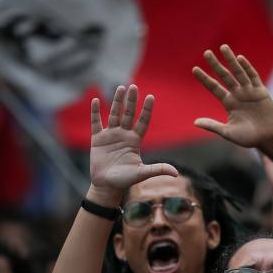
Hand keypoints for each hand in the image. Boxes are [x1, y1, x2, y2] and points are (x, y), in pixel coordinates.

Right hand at [88, 85, 176, 204]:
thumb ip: (158, 169)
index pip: (142, 122)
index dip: (146, 110)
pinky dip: (96, 112)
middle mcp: (124, 135)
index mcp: (135, 141)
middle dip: (132, 101)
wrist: (107, 186)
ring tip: (121, 88)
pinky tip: (96, 100)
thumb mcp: (143, 173)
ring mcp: (110, 136)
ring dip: (117, 102)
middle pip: (129, 114)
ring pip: (114, 115)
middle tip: (134, 86)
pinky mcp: (97, 139)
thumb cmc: (126, 180)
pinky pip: (96, 123)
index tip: (151, 97)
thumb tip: (176, 173)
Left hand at [193, 44, 272, 148]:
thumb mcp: (228, 133)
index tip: (194, 69)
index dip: (205, 79)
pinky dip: (247, 67)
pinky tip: (240, 58)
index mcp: (229, 103)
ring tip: (223, 47)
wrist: (268, 139)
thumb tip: (195, 122)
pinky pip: (253, 77)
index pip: (214, 87)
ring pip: (238, 72)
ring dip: (231, 60)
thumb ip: (213, 126)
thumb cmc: (249, 138)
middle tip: (206, 52)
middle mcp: (238, 94)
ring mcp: (249, 92)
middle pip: (224, 76)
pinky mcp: (261, 91)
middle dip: (215, 65)